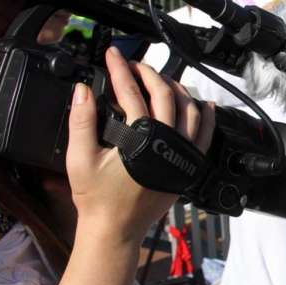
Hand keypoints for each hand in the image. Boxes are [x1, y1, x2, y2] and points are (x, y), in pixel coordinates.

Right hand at [67, 47, 216, 243]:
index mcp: (139, 139)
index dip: (120, 70)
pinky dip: (206, 117)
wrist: (115, 229)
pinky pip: (205, 136)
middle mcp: (166, 143)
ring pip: (189, 110)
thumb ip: (81, 121)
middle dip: (148, 73)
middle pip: (164, 95)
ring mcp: (181, 154)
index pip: (130, 92)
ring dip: (176, 89)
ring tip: (161, 79)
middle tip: (134, 64)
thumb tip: (83, 91)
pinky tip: (203, 104)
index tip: (113, 55)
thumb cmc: (97, 199)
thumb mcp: (79, 158)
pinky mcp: (188, 166)